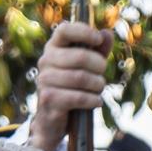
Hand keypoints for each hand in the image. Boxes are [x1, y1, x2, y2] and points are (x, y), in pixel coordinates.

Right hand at [28, 21, 113, 150]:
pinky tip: (96, 102)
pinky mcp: (48, 99)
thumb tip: (107, 33)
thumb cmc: (72, 88)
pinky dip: (92, 100)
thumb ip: (97, 51)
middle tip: (102, 73)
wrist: (51, 120)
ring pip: (81, 78)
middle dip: (99, 66)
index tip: (98, 40)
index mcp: (53, 48)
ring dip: (97, 85)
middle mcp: (45, 61)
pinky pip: (78, 97)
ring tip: (99, 89)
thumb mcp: (87, 68)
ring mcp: (44, 80)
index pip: (65, 30)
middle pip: (80, 56)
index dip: (84, 32)